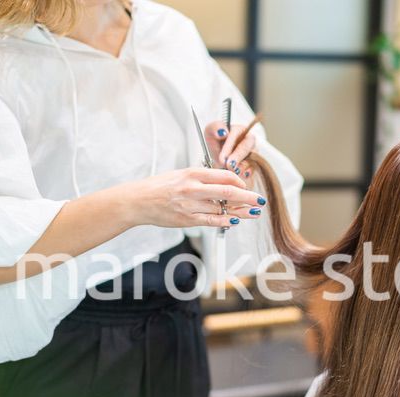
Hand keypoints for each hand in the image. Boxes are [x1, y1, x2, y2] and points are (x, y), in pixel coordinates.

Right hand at [126, 167, 265, 227]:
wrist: (139, 201)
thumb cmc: (160, 186)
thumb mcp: (182, 174)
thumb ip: (202, 177)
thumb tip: (225, 182)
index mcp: (193, 173)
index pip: (224, 175)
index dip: (240, 181)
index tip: (246, 185)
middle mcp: (193, 188)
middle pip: (229, 192)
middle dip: (248, 196)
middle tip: (261, 200)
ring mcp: (190, 205)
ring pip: (222, 208)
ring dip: (241, 211)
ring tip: (253, 212)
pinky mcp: (187, 219)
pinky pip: (211, 221)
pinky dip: (226, 221)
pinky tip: (235, 220)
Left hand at [205, 121, 256, 187]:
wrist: (220, 158)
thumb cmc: (216, 143)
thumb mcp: (210, 133)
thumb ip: (215, 128)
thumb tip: (223, 132)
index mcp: (239, 130)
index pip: (235, 135)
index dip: (229, 147)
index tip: (222, 158)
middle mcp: (249, 140)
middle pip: (246, 147)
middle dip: (237, 157)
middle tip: (229, 165)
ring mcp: (254, 152)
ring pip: (251, 158)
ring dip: (242, 166)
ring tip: (233, 171)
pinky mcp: (255, 164)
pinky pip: (254, 168)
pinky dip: (248, 172)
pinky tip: (243, 175)